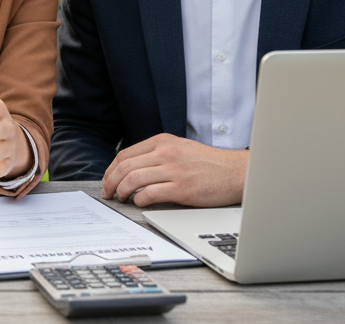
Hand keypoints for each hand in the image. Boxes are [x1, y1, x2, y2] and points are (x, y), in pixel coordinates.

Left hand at [101, 133, 247, 206]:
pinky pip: (150, 194)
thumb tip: (132, 167)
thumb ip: (157, 153)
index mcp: (162, 141)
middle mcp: (166, 153)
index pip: (125, 154)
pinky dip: (139, 200)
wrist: (236, 171)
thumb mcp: (180, 147)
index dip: (111, 169)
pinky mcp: (182, 188)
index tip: (108, 180)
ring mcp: (174, 170)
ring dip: (121, 191)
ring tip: (121, 199)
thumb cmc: (209, 163)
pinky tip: (139, 202)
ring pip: (133, 179)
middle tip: (108, 193)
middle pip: (125, 167)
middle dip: (110, 182)